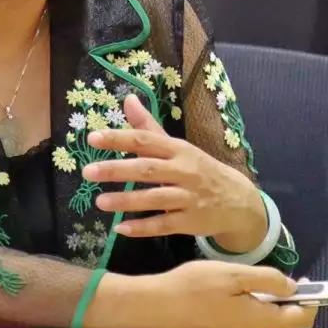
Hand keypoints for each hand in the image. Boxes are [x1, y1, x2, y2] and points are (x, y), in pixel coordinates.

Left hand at [82, 95, 266, 250]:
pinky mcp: (191, 222)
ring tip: (99, 201)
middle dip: (117, 170)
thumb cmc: (199, 169)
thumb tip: (128, 99)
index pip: (145, 140)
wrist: (239, 201)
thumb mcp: (177, 146)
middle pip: (148, 169)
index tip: (92, 138)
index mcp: (178, 149)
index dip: (119, 139)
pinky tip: (120, 228)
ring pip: (155, 199)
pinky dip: (142, 227)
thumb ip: (149, 126)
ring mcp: (189, 198)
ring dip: (126, 200)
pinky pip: (164, 225)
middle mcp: (184, 171)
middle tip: (88, 172)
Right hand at [152, 261, 315, 327]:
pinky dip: (252, 308)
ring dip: (267, 302)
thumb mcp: (235, 275)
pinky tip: (232, 292)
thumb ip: (269, 280)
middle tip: (272, 275)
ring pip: (266, 321)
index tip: (307, 279)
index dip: (311, 299)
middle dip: (287, 299)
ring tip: (247, 280)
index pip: (302, 318)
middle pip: (285, 320)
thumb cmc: (196, 286)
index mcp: (261, 323)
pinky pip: (250, 324)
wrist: (158, 306)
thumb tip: (293, 287)